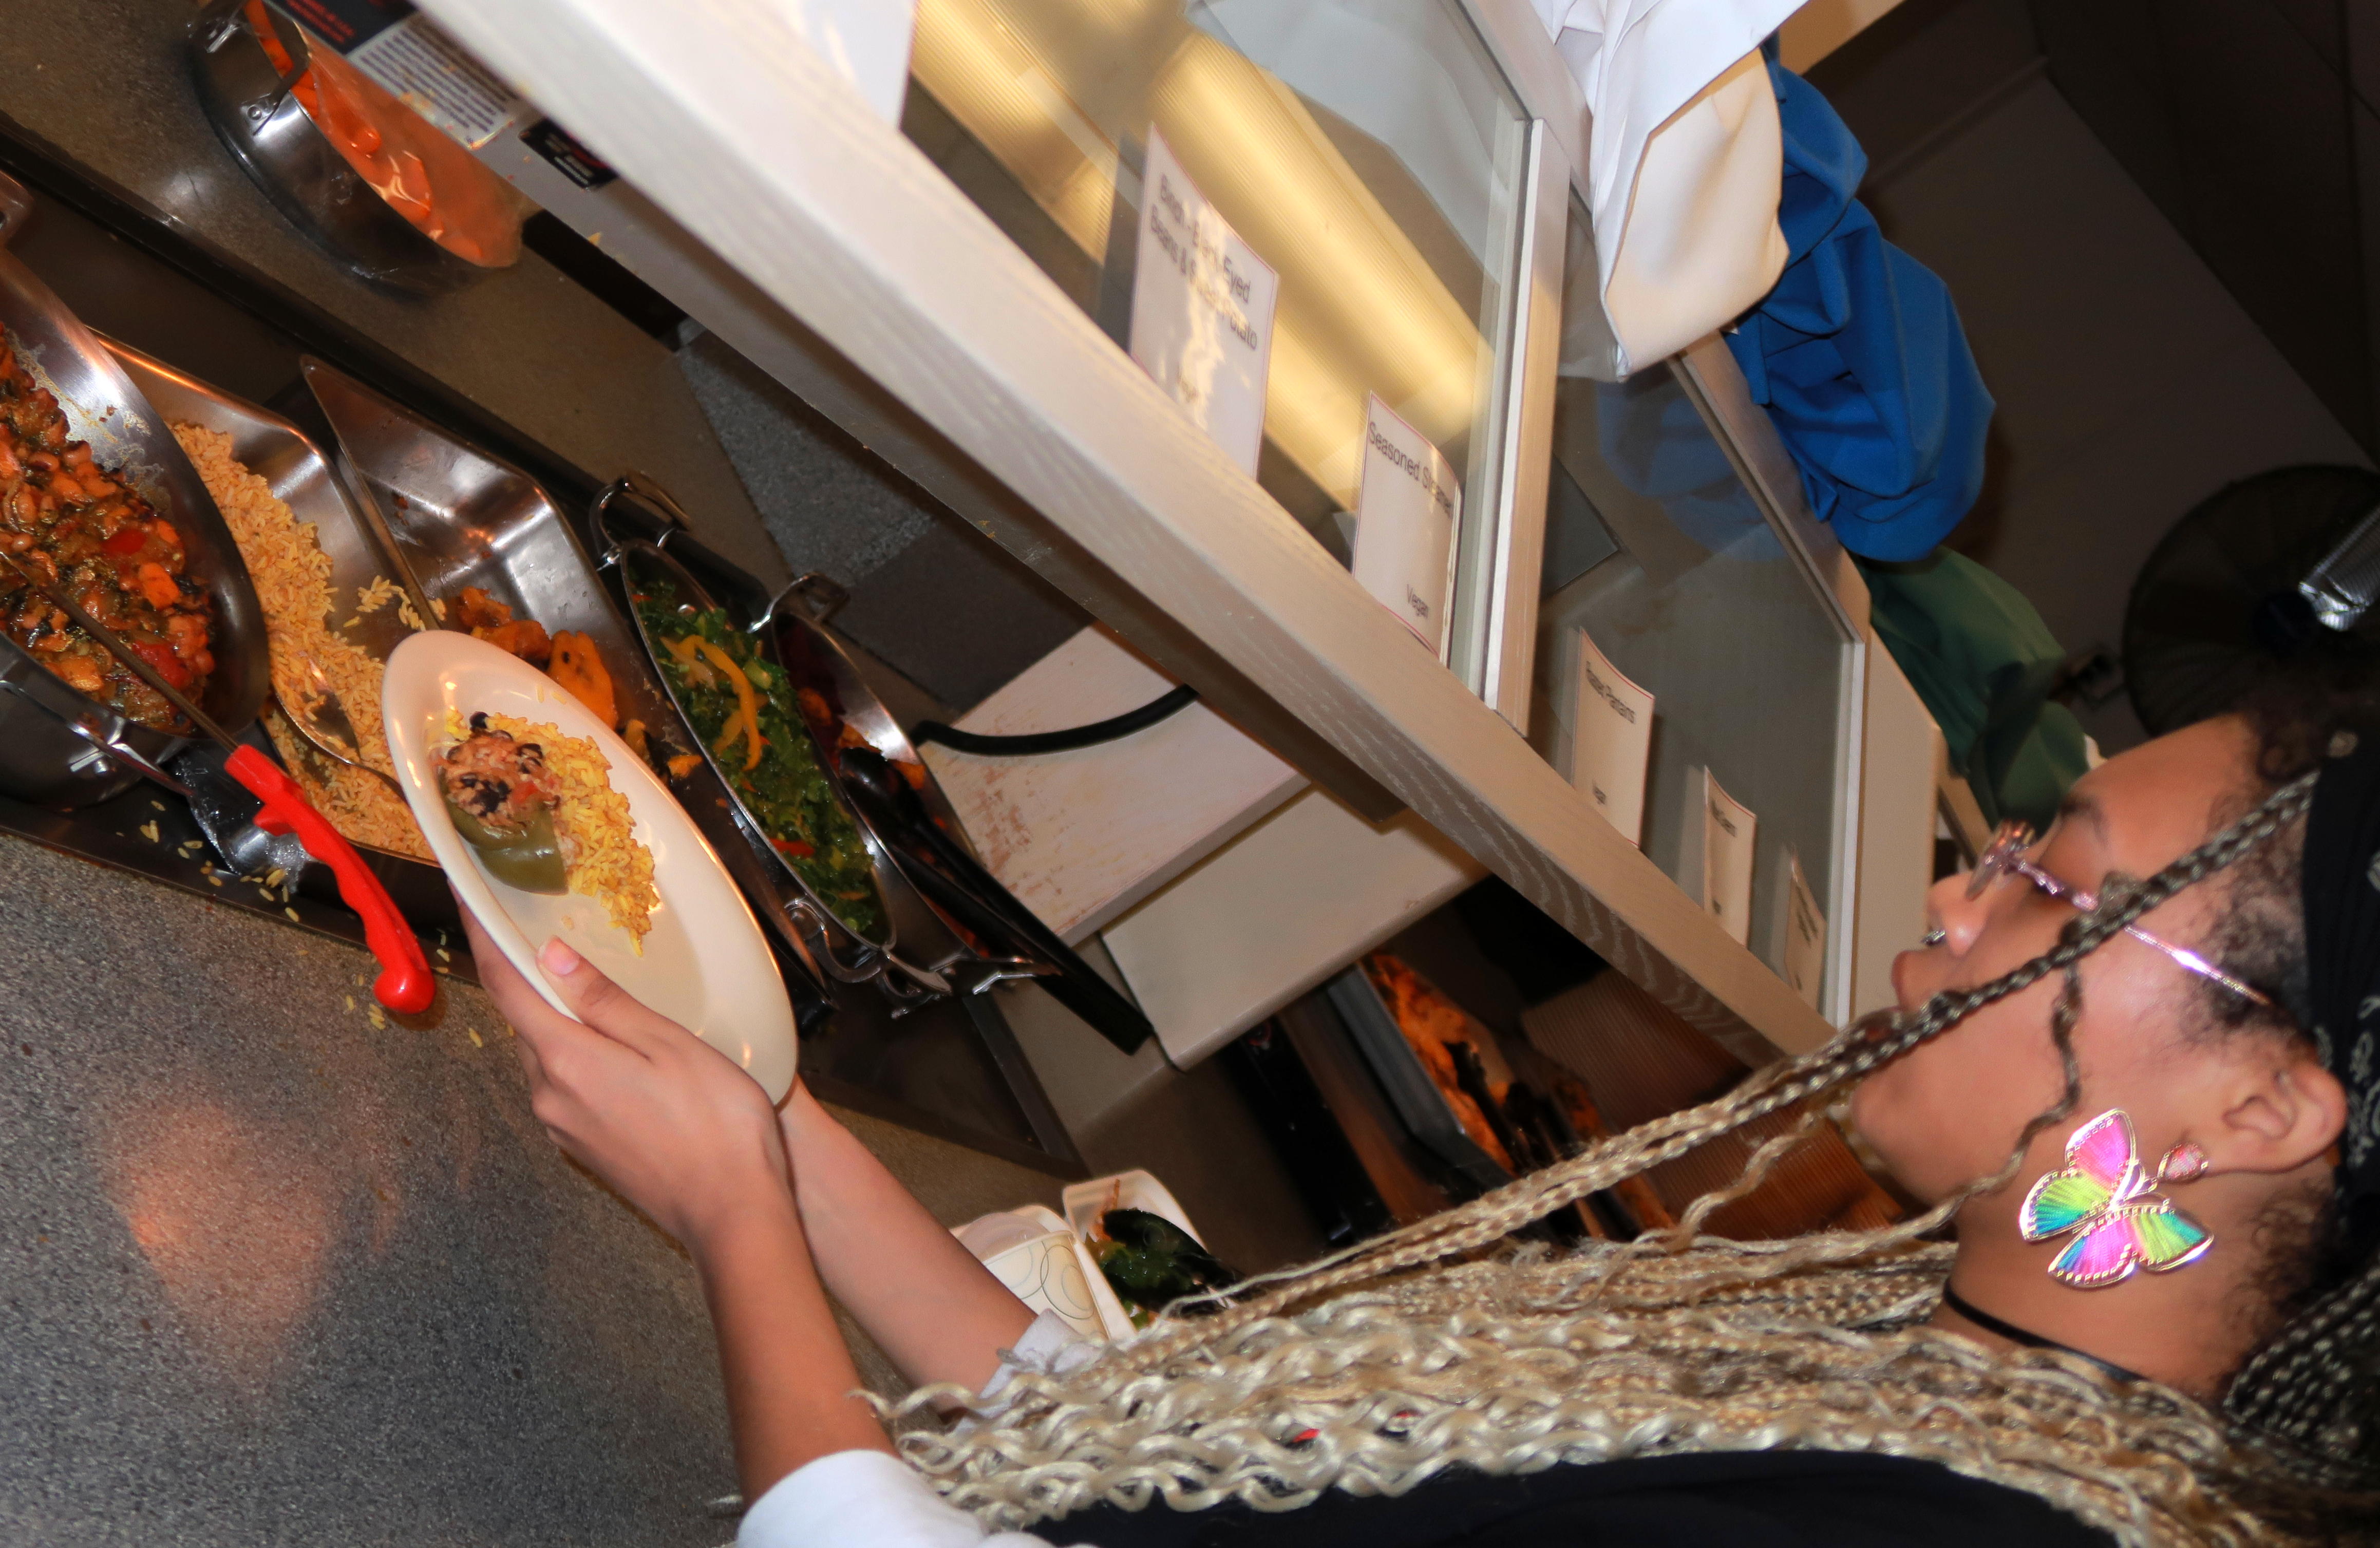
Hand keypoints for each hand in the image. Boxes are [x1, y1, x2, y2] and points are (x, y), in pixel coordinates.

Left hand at [460, 907, 791, 1252]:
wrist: (732, 1214)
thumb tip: (549, 956)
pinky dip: (580, 1058)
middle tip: (549, 938)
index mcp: (566, 1061)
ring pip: (548, 1057)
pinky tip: (620, 1055)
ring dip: (562, 1024)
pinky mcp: (585, 1149)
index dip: (486, 940)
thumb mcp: (667, 1043)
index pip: (508, 988)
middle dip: (533, 981)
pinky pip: (568, 1088)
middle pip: (528, 1024)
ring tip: (599, 998)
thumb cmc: (714, 1123)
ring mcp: (565, 1129)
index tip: (469, 899)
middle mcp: (550, 1097)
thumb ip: (604, 1001)